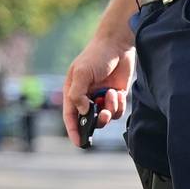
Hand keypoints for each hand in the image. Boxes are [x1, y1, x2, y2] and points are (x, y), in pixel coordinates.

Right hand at [62, 32, 132, 146]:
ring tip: (111, 94)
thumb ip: (77, 94)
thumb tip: (82, 112)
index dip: (73, 131)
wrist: (118, 45)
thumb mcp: (82, 73)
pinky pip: (117, 111)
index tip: (79, 143)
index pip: (71, 117)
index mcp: (73, 92)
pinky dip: (118, 104)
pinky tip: (118, 91)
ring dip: (110, 109)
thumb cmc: (96, 56)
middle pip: (89, 120)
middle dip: (97, 120)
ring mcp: (102, 98)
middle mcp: (87, 98)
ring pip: (105, 117)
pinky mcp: (116, 96)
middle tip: (102, 114)